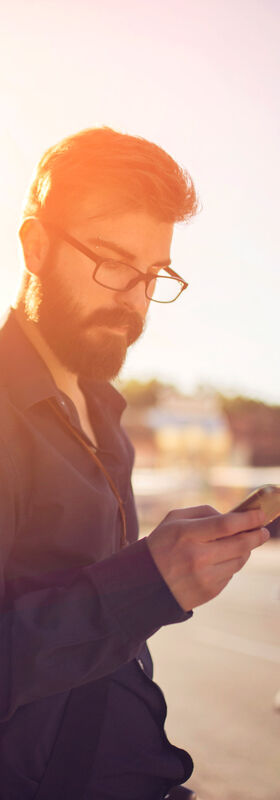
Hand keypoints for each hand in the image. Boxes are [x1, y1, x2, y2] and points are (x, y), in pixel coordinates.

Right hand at [147, 505, 268, 610]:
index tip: (260, 515)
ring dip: (245, 550)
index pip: (226, 525)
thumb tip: (232, 517)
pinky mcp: (208, 592)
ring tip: (242, 543)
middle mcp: (196, 557)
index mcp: (186, 534)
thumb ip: (204, 513)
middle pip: (240, 544)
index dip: (248, 519)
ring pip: (239, 560)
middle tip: (263, 531)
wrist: (144, 583)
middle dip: (256, 536)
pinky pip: (230, 574)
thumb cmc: (161, 544)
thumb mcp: (174, 520)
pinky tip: (220, 560)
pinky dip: (230, 565)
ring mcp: (204, 577)